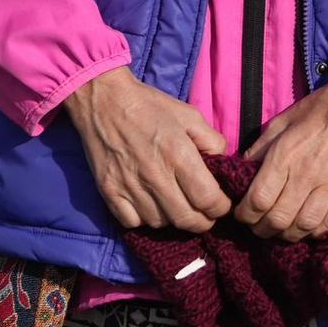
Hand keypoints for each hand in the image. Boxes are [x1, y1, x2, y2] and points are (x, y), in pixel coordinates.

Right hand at [63, 66, 230, 232]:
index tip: (222, 205)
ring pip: (160, 224)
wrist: (105, 102)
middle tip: (206, 215)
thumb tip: (222, 166)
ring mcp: (130, 187)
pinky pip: (133, 223)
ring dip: (174, 220)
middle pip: (186, 219)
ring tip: (179, 206)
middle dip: (203, 222)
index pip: (208, 199)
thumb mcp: (191, 116)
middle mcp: (155, 176)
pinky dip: (146, 220)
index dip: (221, 208)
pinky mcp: (109, 193)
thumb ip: (212, 141)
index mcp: (179, 154)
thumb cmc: (151, 107)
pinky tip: (152, 205)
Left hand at [235, 46, 327, 241]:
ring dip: (288, 234)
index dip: (245, 215)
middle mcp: (308, 174)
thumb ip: (260, 149)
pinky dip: (318, 231)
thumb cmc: (318, 109)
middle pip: (278, 220)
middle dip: (262, 229)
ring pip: (304, 226)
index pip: (258, 200)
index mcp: (286, 156)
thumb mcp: (282, 122)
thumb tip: (242, 171)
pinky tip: (311, 225)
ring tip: (283, 229)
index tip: (243, 214)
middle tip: (259, 226)